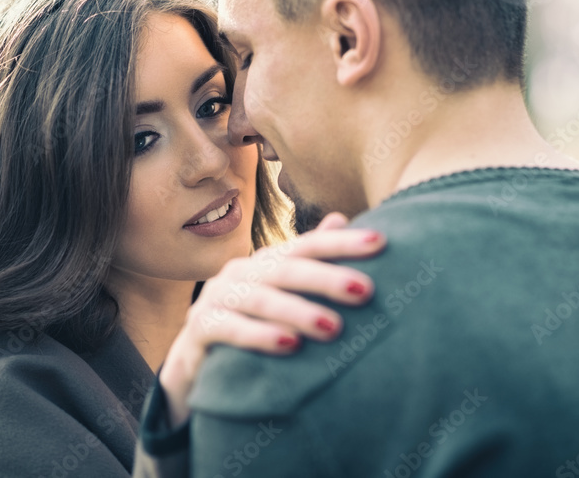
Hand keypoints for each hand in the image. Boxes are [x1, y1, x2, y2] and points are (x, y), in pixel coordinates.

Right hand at [157, 212, 383, 426]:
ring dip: (298, 312)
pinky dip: (260, 335)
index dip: (342, 243)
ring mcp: (217, 296)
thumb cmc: (252, 322)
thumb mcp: (282, 292)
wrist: (197, 361)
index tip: (381, 243)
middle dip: (327, 279)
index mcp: (267, 261)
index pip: (308, 246)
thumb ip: (309, 260)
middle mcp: (242, 272)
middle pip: (287, 269)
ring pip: (261, 299)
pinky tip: (289, 345)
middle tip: (365, 290)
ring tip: (333, 328)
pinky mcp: (200, 326)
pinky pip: (230, 328)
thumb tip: (340, 217)